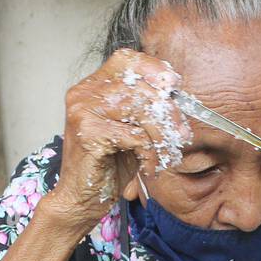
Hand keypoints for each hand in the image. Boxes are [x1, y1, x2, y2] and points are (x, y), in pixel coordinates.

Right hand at [45, 48, 191, 228]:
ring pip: (139, 109)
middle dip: (167, 113)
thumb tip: (177, 97)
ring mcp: (83, 111)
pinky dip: (150, 154)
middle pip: (139, 87)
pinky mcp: (89, 133)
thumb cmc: (106, 167)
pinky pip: (135, 136)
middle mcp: (84, 93)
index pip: (126, 60)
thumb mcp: (132, 131)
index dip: (153, 68)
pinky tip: (149, 167)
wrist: (80, 199)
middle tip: (180, 135)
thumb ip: (146, 110)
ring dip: (160, 136)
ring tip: (164, 156)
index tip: (174, 87)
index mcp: (93, 86)